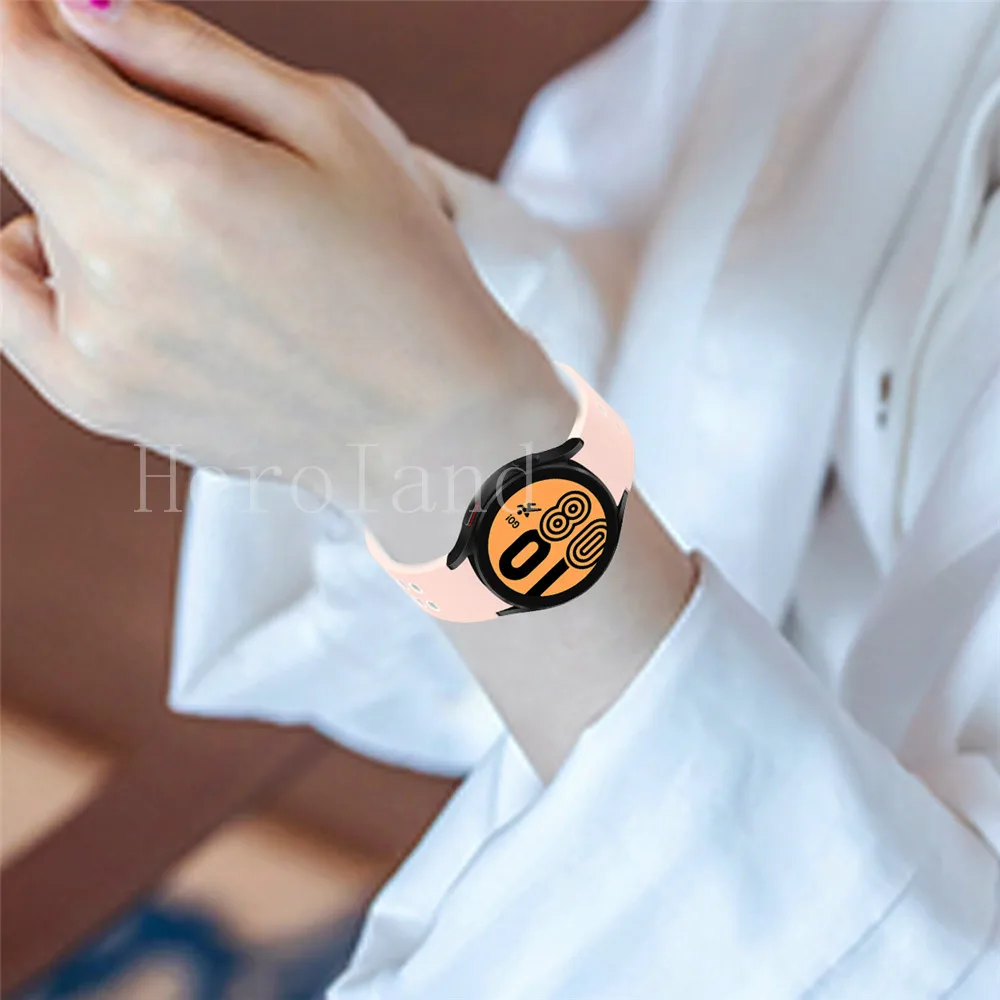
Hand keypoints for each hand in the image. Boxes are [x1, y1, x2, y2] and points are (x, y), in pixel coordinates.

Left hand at [0, 0, 568, 540]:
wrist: (432, 420)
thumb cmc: (406, 270)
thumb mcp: (335, 126)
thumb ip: (193, 53)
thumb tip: (79, 8)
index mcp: (181, 178)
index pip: (16, 62)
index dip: (20, 21)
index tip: (49, 13)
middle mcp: (121, 262)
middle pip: (12, 131)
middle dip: (56, 95)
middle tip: (148, 117)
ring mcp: (102, 342)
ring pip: (31, 214)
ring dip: (83, 189)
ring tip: (194, 225)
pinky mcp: (101, 399)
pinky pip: (11, 306)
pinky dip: (34, 263)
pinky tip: (104, 259)